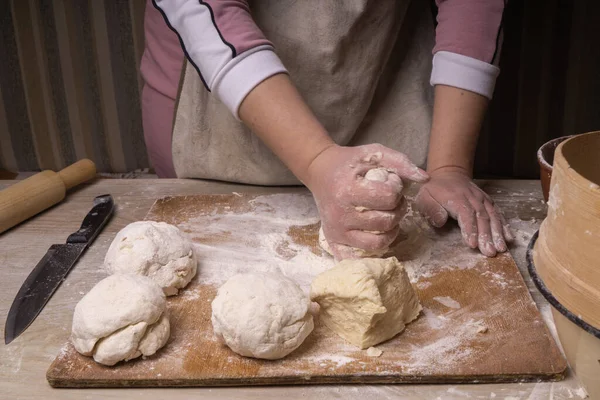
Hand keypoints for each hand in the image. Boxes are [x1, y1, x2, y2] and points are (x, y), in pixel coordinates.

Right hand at [305, 143, 428, 259]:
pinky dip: (373, 250)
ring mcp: (337, 231)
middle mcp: (340, 213)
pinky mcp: (334, 241)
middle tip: (393, 200)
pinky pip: (360, 257)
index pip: (388, 197)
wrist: (319, 170)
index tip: (390, 183)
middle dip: (398, 209)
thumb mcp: (373, 153)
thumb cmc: (349, 162)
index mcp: (348, 189)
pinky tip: (378, 235)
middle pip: (386, 221)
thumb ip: (400, 163)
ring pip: (378, 242)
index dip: (397, 189)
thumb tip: (425, 179)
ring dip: (391, 229)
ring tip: (388, 216)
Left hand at [415, 168, 512, 256]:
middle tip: (490, 252)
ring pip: (492, 216)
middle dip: (486, 236)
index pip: (465, 215)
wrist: (448, 173)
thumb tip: (441, 222)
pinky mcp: (488, 201)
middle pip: (482, 218)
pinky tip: (509, 237)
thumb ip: (431, 210)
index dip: (470, 230)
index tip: (472, 244)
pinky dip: (504, 225)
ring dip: (498, 233)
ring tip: (501, 248)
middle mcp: (472, 198)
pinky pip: (498, 213)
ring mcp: (482, 199)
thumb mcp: (424, 197)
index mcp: (456, 198)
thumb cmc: (434, 190)